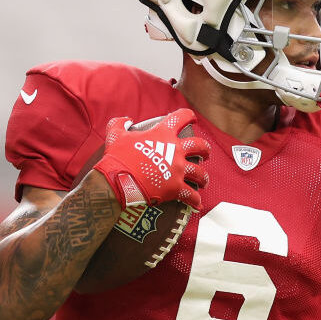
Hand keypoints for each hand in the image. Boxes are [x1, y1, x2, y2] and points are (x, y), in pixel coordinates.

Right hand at [92, 108, 209, 209]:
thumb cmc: (117, 157)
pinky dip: (195, 200)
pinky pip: (191, 195)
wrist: (118, 180)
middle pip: (199, 146)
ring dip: (203, 177)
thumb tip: (126, 120)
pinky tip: (196, 203)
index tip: (192, 118)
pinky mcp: (176, 188)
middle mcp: (176, 150)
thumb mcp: (115, 134)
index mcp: (164, 134)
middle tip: (205, 153)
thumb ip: (120, 123)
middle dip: (205, 149)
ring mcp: (178, 170)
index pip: (181, 118)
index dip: (188, 116)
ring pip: (200, 172)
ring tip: (203, 181)